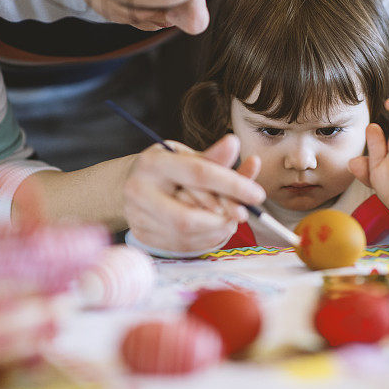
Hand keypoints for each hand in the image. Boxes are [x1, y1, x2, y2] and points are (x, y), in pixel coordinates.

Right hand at [124, 134, 263, 252]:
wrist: (131, 183)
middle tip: (243, 214)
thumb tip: (234, 143)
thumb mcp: (187, 155)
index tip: (257, 195)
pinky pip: (182, 245)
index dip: (232, 185)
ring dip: (217, 230)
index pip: (198, 174)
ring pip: (187, 234)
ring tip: (228, 219)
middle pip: (189, 215)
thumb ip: (213, 157)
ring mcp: (137, 216)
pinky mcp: (142, 235)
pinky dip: (205, 238)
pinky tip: (213, 227)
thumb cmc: (167, 168)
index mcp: (153, 163)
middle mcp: (139, 190)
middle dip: (223, 216)